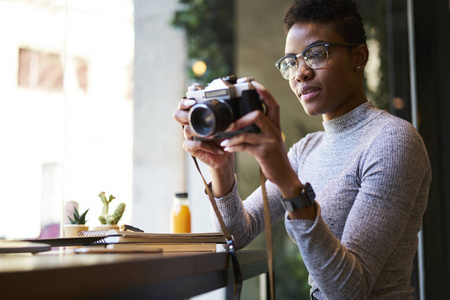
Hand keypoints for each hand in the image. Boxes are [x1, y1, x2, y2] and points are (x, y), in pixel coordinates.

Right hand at [173, 98, 235, 196]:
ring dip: (201, 131)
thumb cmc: (224, 138)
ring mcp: (188, 137)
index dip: (185, 102)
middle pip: (177, 115)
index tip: (193, 101)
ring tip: (214, 135)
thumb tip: (231, 106)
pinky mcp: (190, 148)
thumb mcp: (225, 124)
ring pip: (187, 130)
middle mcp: (189, 125)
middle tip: (195, 116)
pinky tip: (217, 149)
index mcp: (195, 116)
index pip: (183, 105)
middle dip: (185, 114)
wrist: (225, 156)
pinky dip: (207, 146)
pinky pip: (195, 144)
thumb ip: (223, 115)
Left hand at [219, 81, 301, 197]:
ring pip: (247, 133)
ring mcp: (269, 142)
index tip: (253, 84)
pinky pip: (245, 147)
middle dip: (241, 118)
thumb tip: (243, 121)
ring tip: (224, 139)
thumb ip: (261, 130)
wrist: (285, 176)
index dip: (264, 93)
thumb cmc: (274, 158)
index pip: (272, 105)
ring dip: (232, 136)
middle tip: (229, 125)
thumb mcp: (270, 141)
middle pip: (258, 114)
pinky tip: (228, 148)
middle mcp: (274, 131)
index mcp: (275, 126)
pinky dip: (233, 147)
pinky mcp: (264, 153)